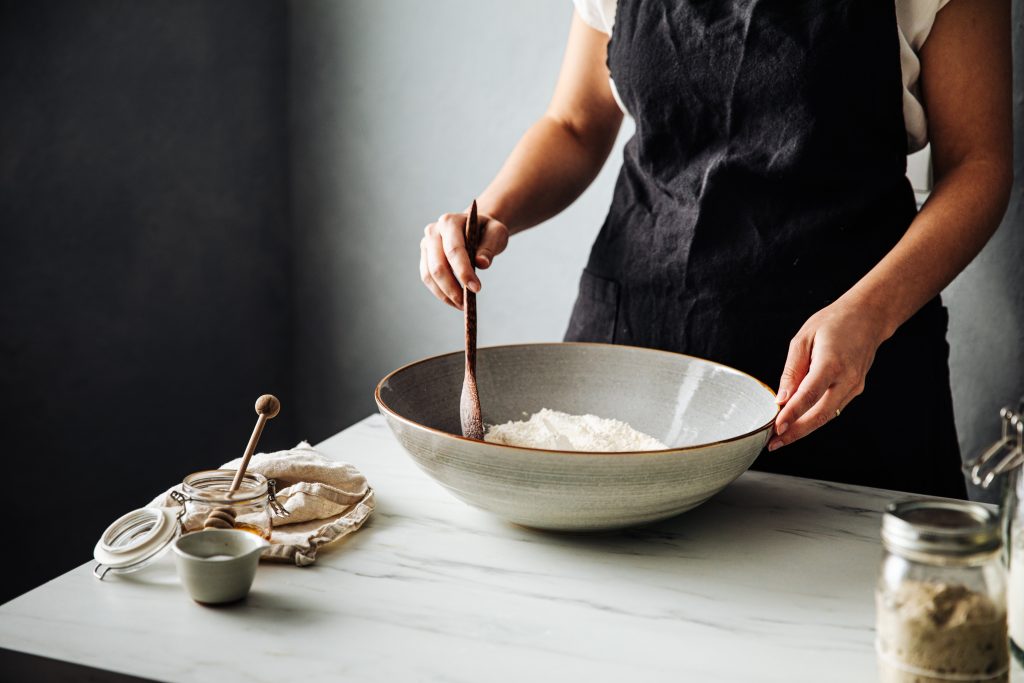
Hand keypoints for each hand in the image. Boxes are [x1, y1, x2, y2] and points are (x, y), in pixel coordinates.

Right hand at [420, 210, 508, 309]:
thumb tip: (482, 264)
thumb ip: (490, 247)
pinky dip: (440, 293)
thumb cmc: (487, 230)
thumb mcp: (496, 233)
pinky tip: (454, 301)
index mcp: (450, 221)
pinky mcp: (425, 257)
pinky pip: (428, 279)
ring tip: (462, 306)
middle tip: (467, 304)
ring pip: (429, 275)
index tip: (476, 289)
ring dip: (444, 294)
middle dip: (452, 288)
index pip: (454, 250)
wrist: (475, 227)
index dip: (464, 271)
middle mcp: (433, 231)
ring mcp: (426, 244)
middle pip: (438, 266)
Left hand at [768, 299, 890, 450]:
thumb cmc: (834, 323)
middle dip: (796, 432)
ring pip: (827, 416)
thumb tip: (781, 398)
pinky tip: (798, 422)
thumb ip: (792, 370)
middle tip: (773, 444)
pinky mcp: (856, 390)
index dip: (792, 414)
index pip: (809, 395)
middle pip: (820, 414)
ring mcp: (855, 386)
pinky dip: (814, 417)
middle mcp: (847, 379)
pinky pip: (833, 408)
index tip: (776, 428)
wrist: (868, 317)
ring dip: (804, 429)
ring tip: (780, 438)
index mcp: (832, 363)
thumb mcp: (803, 338)